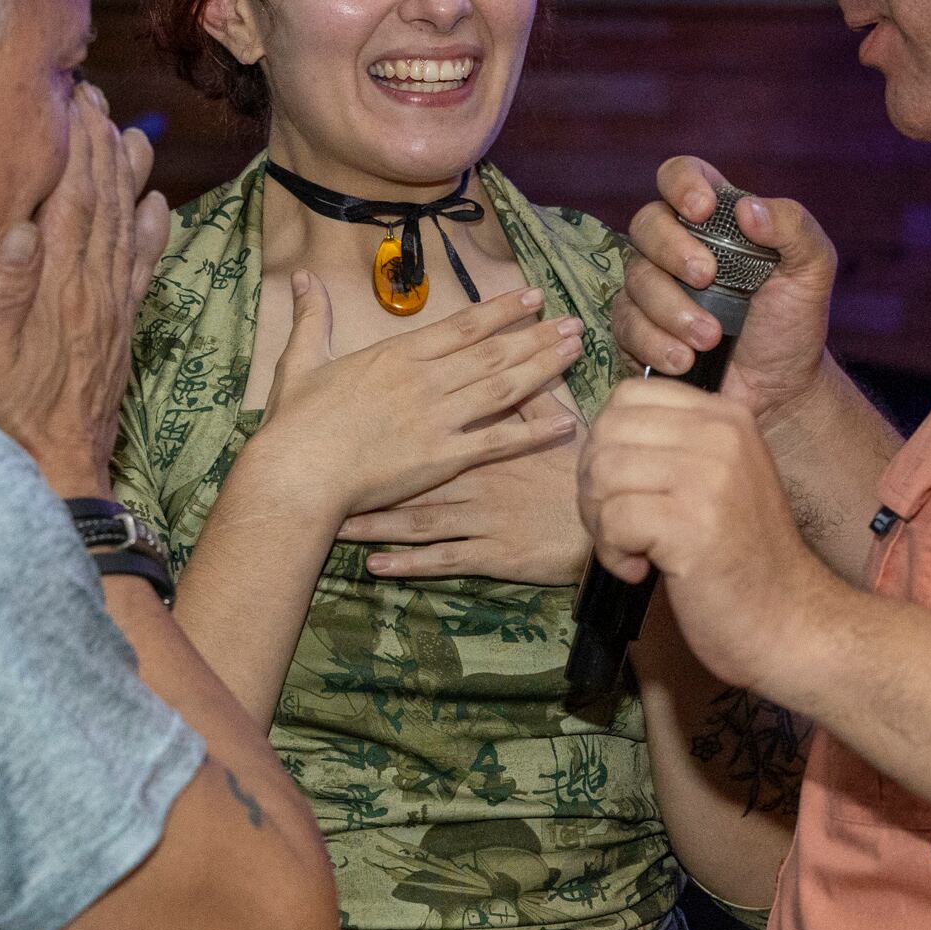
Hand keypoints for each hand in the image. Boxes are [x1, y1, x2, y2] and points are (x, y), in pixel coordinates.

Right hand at [0, 86, 167, 497]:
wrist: (56, 474)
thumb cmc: (4, 419)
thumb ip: (0, 292)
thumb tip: (17, 225)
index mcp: (58, 287)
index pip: (72, 198)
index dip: (76, 144)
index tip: (74, 97)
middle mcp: (93, 290)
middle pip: (104, 202)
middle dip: (101, 143)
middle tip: (95, 95)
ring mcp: (111, 310)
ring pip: (126, 227)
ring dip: (129, 176)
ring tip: (133, 133)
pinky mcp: (119, 331)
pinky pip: (141, 270)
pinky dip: (152, 232)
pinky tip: (158, 207)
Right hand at [245, 276, 584, 522]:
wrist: (299, 472)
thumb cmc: (296, 422)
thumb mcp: (301, 361)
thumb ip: (311, 318)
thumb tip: (301, 278)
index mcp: (399, 355)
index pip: (463, 325)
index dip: (502, 310)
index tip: (532, 297)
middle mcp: (427, 380)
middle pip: (494, 352)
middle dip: (537, 335)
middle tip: (575, 322)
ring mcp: (438, 418)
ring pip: (504, 387)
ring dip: (543, 367)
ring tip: (575, 352)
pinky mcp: (443, 458)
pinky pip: (498, 441)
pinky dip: (533, 431)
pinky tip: (564, 421)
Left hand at [337, 392, 587, 583]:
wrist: (608, 527)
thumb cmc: (580, 475)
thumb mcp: (560, 428)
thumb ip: (530, 400)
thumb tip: (515, 363)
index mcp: (487, 444)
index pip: (432, 425)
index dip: (390, 420)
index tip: (347, 417)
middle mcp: (478, 478)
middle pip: (413, 474)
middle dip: (368, 474)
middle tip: (321, 472)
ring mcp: (482, 518)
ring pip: (419, 519)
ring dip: (377, 524)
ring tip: (337, 524)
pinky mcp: (491, 554)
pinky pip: (442, 560)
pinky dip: (408, 563)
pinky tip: (375, 566)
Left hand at [578, 379, 833, 694]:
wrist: (789, 621)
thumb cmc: (742, 559)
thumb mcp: (718, 479)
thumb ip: (670, 448)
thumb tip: (598, 437)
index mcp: (726, 416)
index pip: (628, 396)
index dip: (607, 443)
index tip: (627, 490)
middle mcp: (720, 434)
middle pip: (607, 433)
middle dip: (594, 486)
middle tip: (619, 528)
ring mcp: (708, 477)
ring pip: (602, 474)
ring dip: (600, 522)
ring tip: (631, 551)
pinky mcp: (691, 523)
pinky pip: (612, 520)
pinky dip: (612, 554)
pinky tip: (640, 571)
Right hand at [611, 157, 839, 426]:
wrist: (779, 391)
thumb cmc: (793, 323)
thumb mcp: (812, 270)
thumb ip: (794, 228)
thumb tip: (749, 208)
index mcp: (716, 220)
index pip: (681, 175)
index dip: (682, 184)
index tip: (702, 210)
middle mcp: (675, 246)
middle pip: (646, 224)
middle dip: (673, 250)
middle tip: (707, 278)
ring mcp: (652, 288)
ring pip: (635, 279)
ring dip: (672, 309)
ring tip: (710, 338)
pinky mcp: (638, 329)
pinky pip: (625, 325)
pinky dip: (655, 342)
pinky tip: (685, 360)